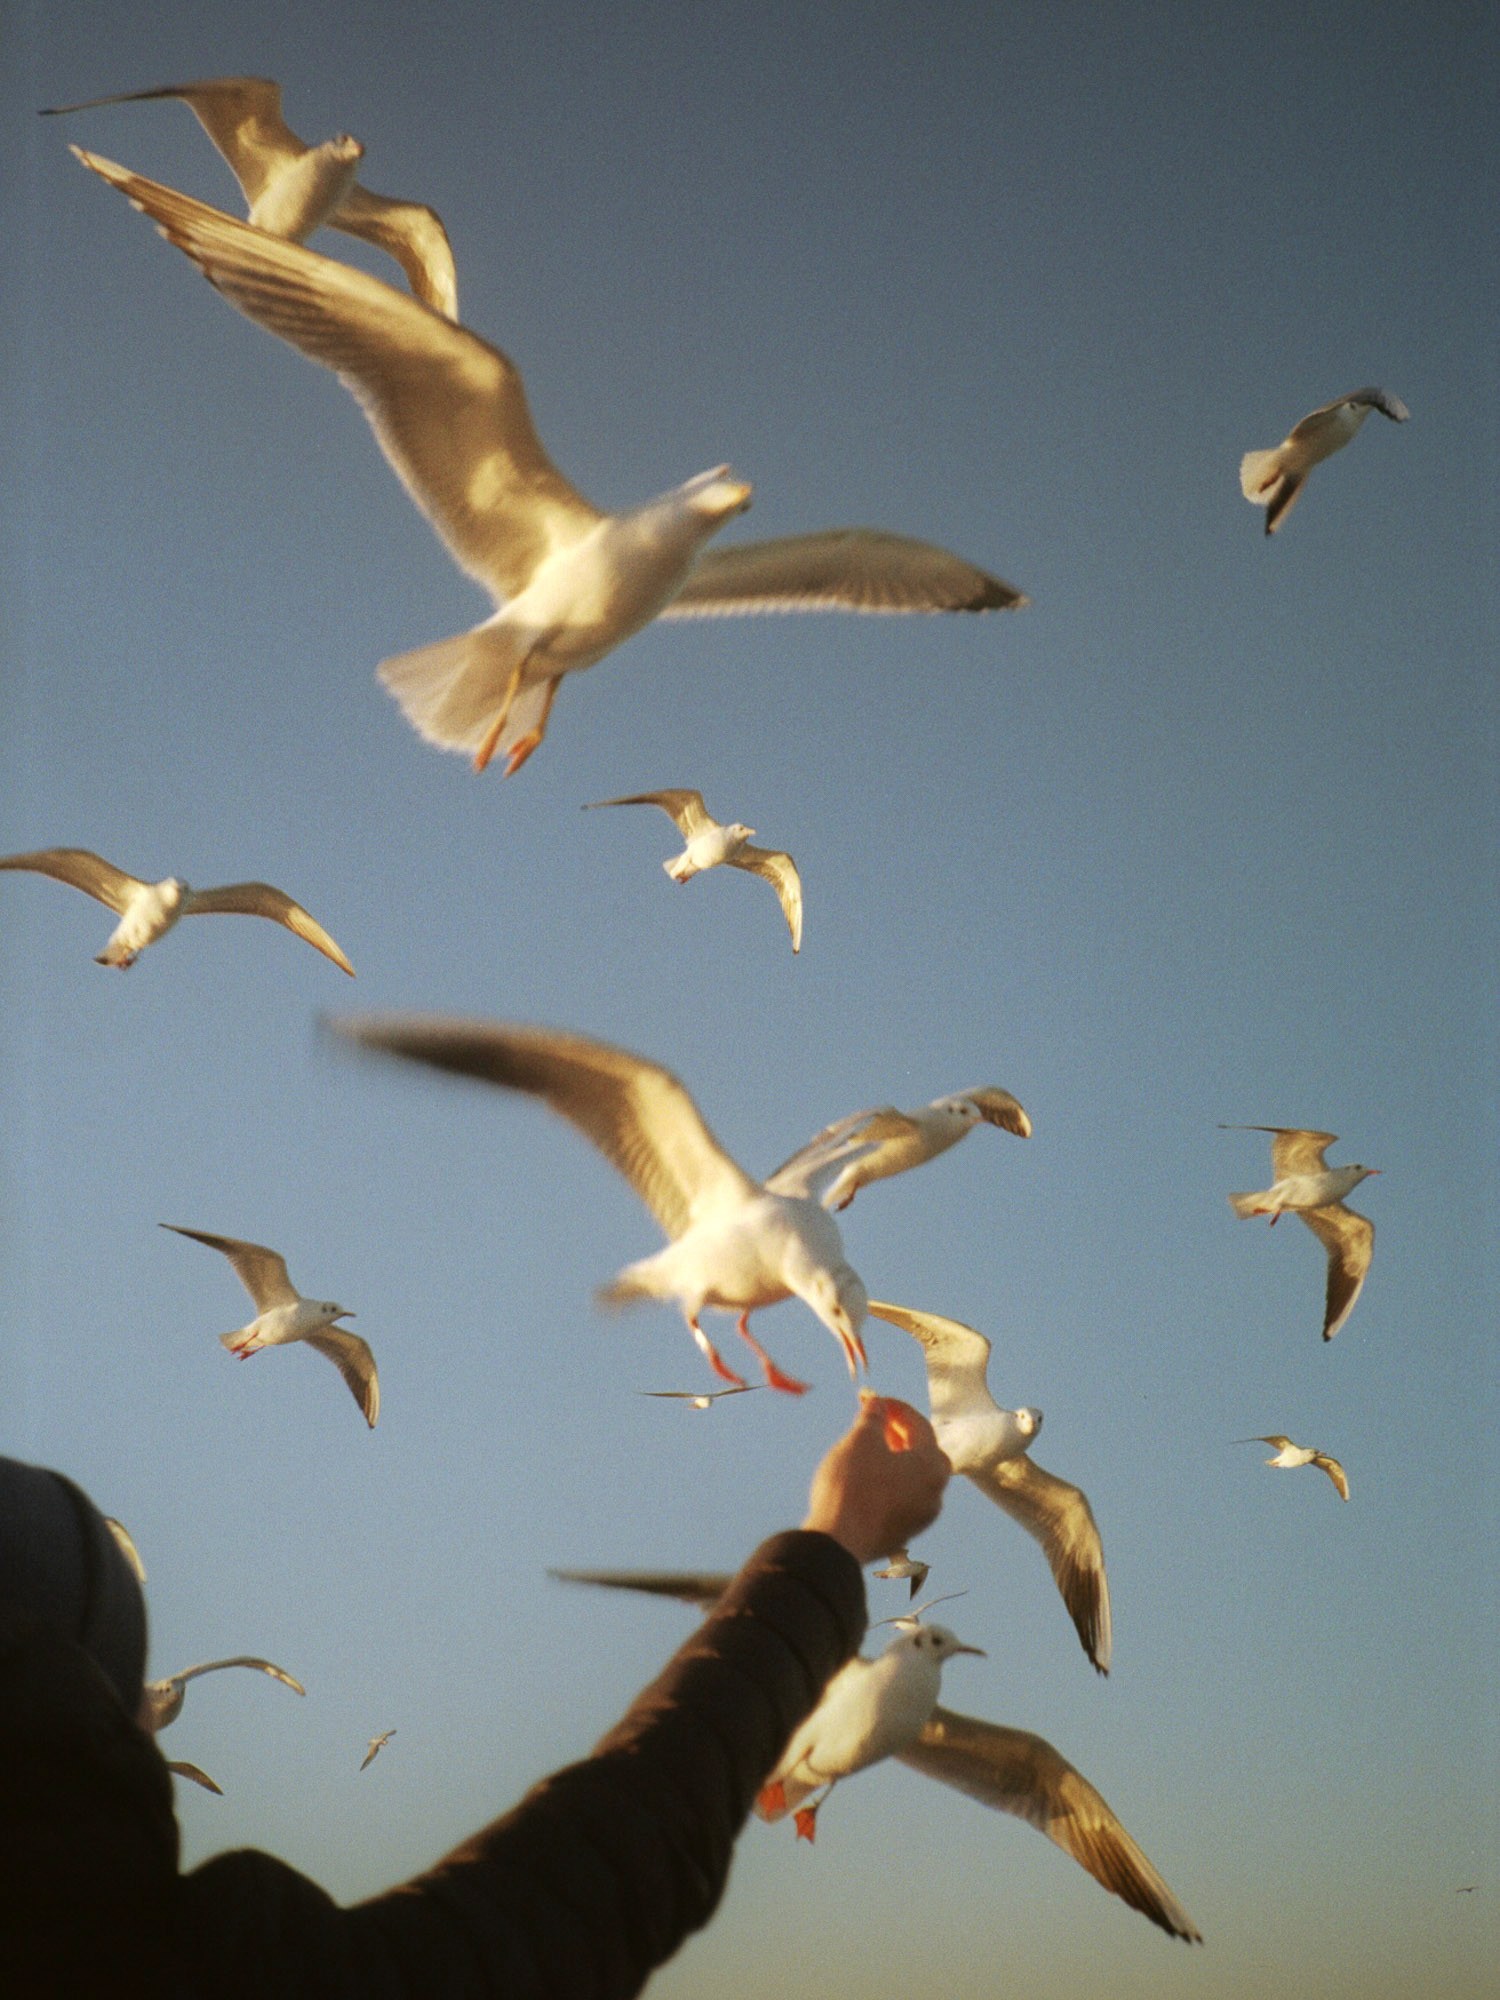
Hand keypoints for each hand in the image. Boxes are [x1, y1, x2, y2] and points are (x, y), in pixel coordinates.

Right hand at [802, 1392, 950, 1565]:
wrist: (838, 1541)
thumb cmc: (852, 1485)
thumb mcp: (860, 1440)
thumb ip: (874, 1417)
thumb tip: (877, 1404)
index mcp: (932, 1466)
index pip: (921, 1425)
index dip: (897, 1408)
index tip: (875, 1400)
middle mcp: (935, 1493)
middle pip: (924, 1453)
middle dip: (903, 1434)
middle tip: (879, 1423)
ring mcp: (921, 1517)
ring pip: (916, 1478)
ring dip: (898, 1459)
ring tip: (872, 1449)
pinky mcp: (904, 1533)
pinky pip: (904, 1499)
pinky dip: (892, 1482)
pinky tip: (869, 1478)